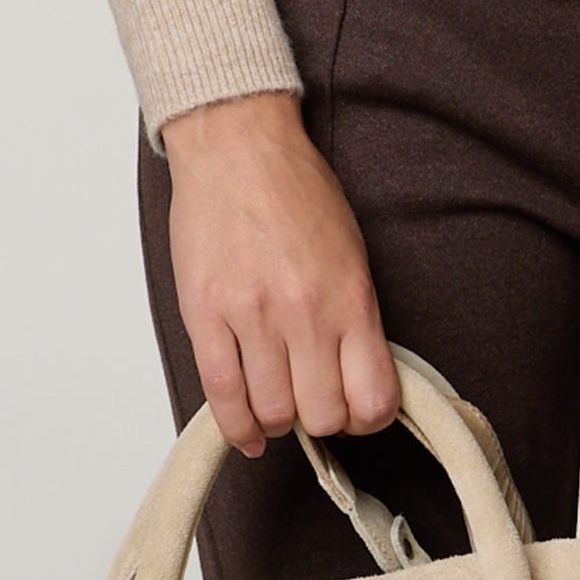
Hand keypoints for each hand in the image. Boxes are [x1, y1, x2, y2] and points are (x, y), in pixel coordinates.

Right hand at [159, 93, 396, 455]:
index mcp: (351, 298)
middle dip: (321, 420)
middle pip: (322, 415)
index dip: (368, 420)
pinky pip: (222, 394)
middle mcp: (306, 313)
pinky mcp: (205, 314)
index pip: (373, 399)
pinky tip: (247, 433)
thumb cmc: (297, 193)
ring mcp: (252, 316)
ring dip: (278, 420)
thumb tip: (356, 380)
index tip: (358, 412)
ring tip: (277, 402)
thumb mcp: (352, 254)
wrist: (238, 146)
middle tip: (313, 402)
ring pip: (273, 412)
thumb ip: (356, 319)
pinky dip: (237, 427)